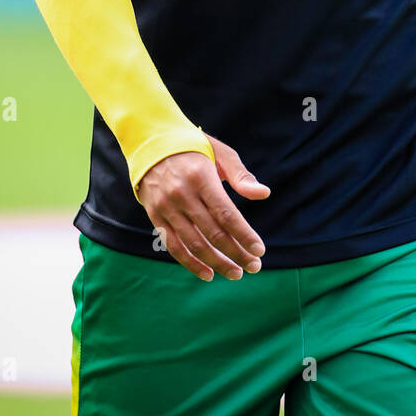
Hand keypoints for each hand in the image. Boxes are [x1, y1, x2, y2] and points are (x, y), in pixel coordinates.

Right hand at [137, 134, 269, 281]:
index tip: (260, 250)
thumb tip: (264, 194)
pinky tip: (208, 273)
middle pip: (213, 233)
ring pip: (194, 244)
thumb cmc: (195, 147)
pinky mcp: (155, 216)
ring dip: (217, 263)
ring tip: (236, 272)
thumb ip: (241, 176)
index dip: (244, 235)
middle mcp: (182, 194)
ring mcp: (167, 207)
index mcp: (201, 177)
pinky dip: (191, 263)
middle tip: (254, 266)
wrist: (151, 142)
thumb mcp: (220, 153)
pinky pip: (174, 246)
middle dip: (236, 253)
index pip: (226, 214)